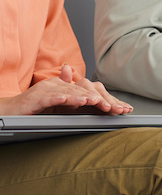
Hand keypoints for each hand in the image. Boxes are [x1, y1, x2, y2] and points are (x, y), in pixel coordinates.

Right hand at [0, 66, 132, 114]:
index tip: (115, 107)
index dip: (101, 99)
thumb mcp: (61, 103)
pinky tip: (66, 100)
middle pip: (80, 91)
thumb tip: (94, 96)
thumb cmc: (38, 106)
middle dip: (96, 99)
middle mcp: (55, 84)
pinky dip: (58, 98)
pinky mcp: (35, 98)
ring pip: (67, 93)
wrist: (13, 110)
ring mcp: (45, 90)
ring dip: (80, 97)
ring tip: (93, 101)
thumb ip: (76, 98)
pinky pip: (49, 98)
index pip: (85, 91)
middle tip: (110, 106)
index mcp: (63, 85)